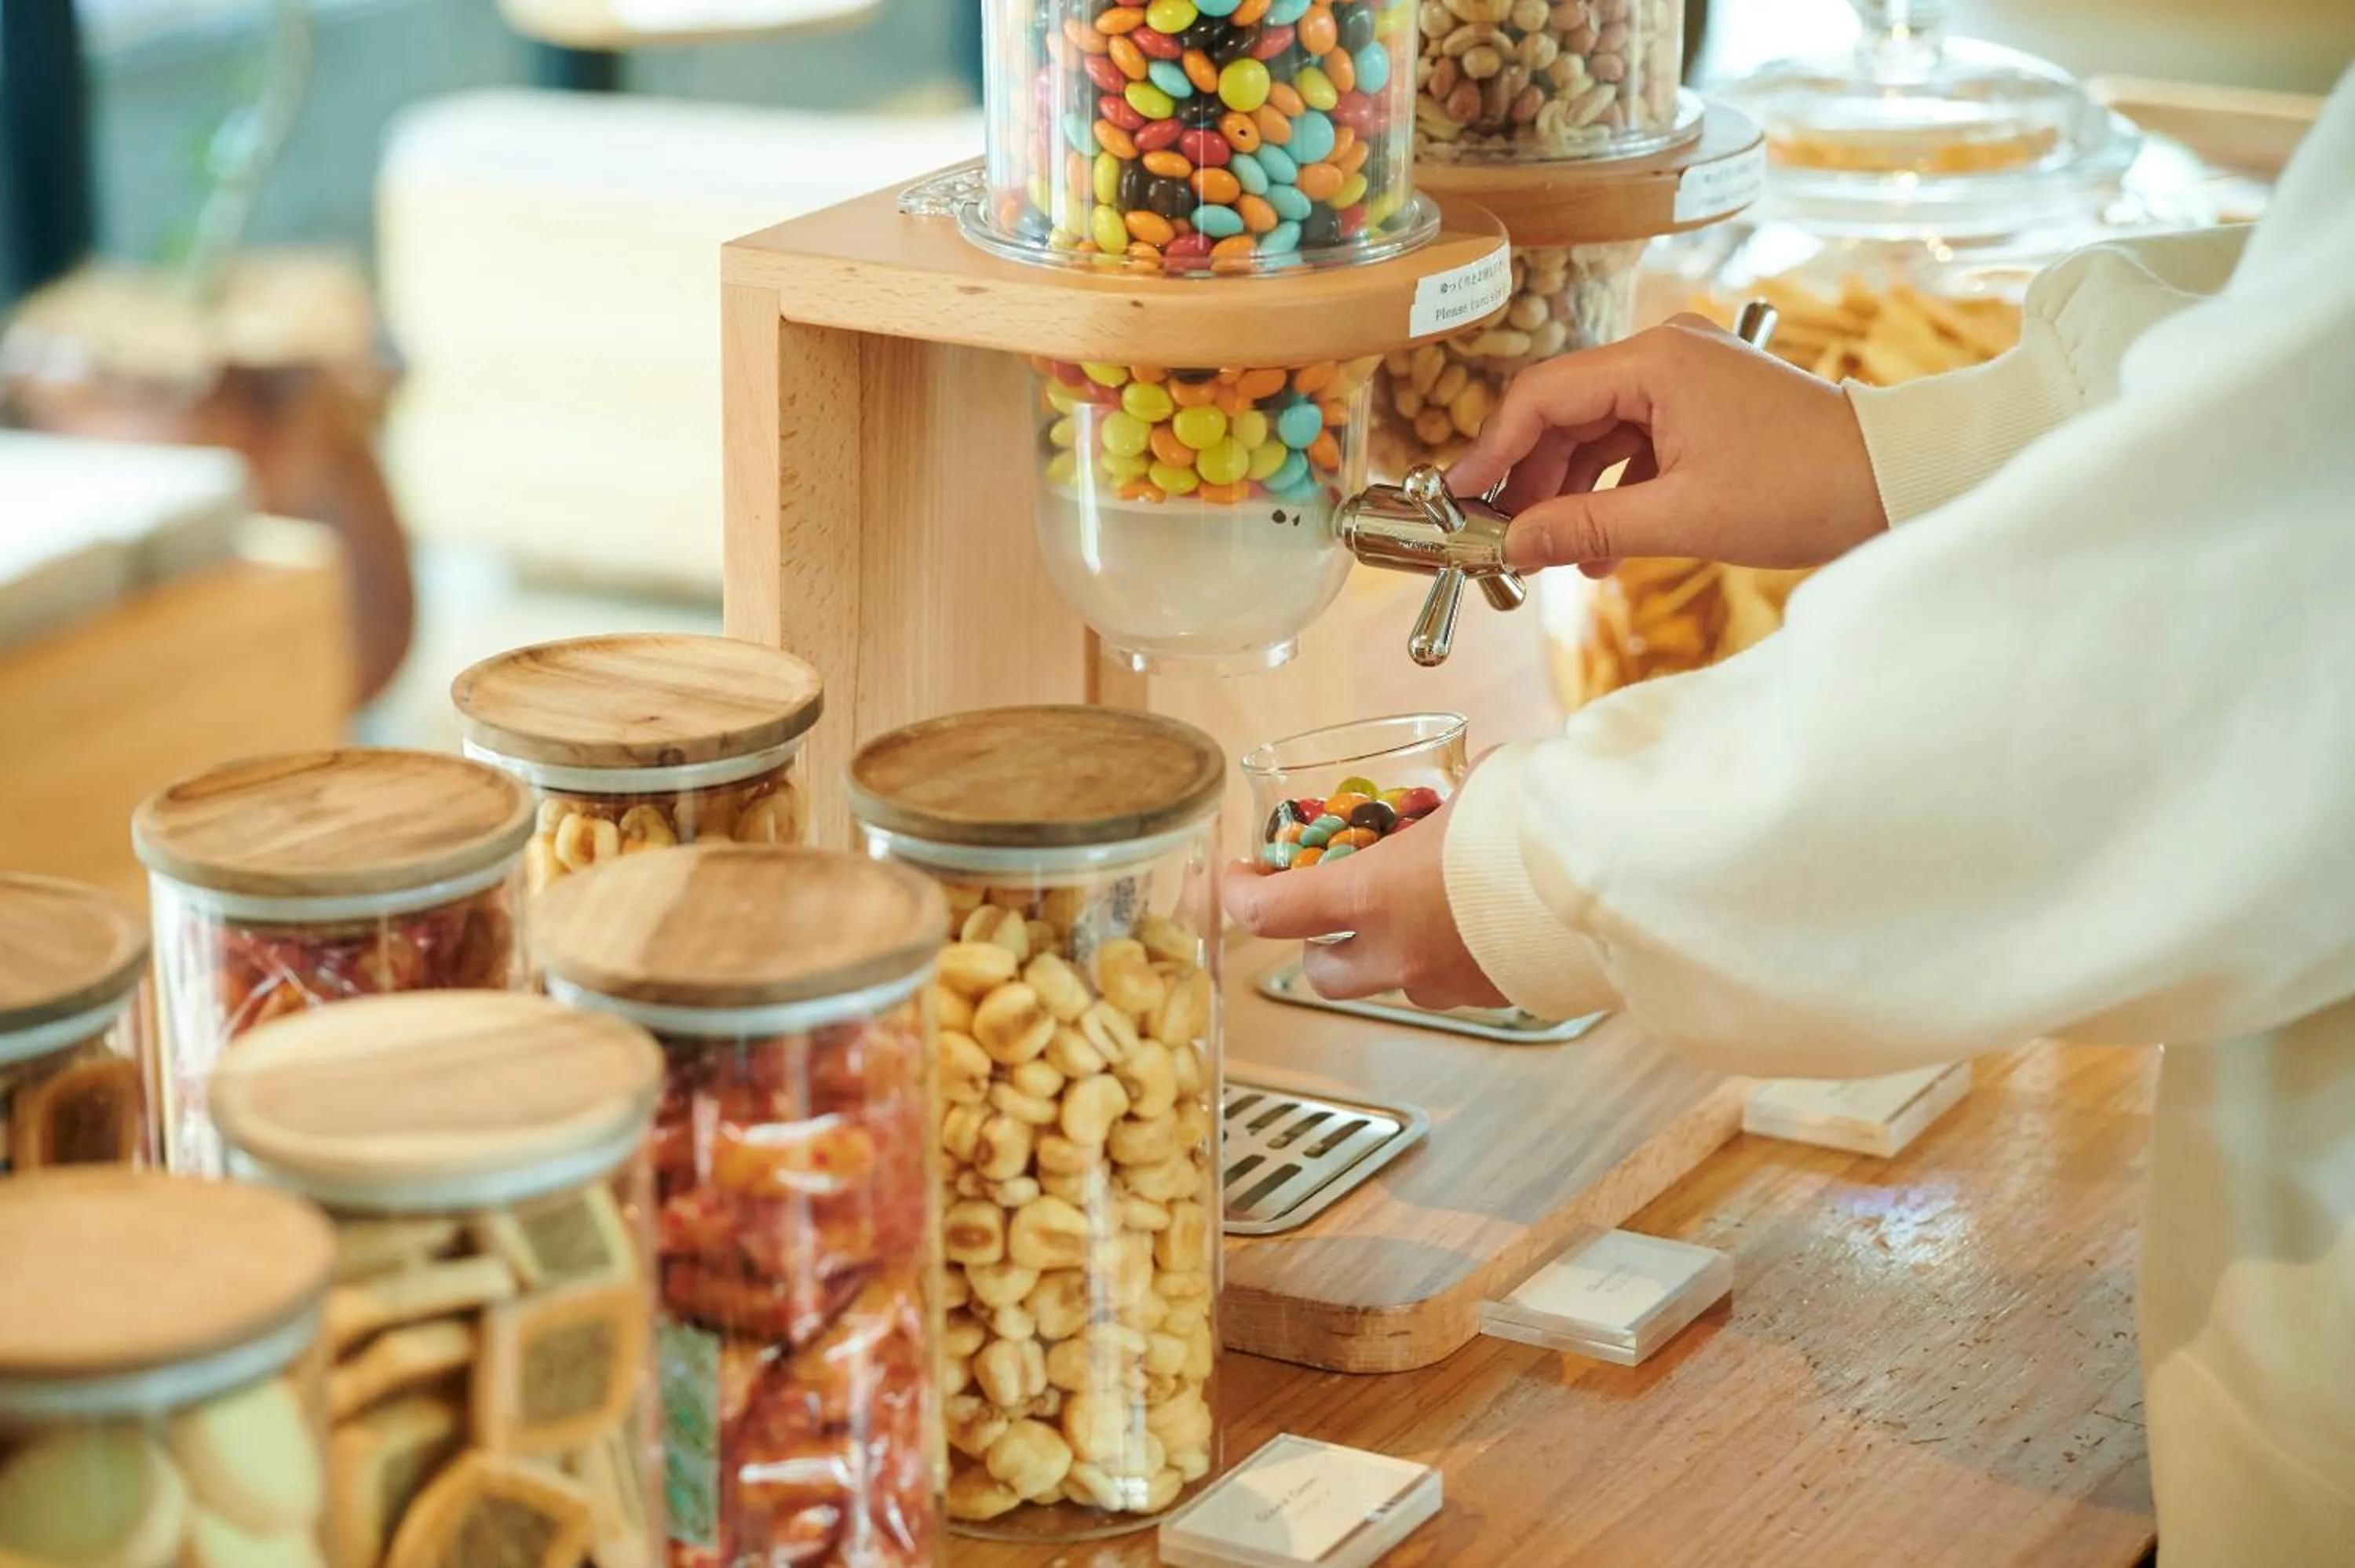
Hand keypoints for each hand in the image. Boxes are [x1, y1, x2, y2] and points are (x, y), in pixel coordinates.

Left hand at [1220, 796, 1508, 1011]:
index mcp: (1373, 898)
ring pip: (1390, 980)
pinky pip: (1450, 981)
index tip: (1241, 873)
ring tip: (1417, 900)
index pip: (1269, 913)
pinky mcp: (1493, 997)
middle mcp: (1399, 955)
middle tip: (1327, 899)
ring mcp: (1446, 985)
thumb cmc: (1536, 822)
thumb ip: (1436, 807)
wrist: (1613, 875)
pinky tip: (1474, 915)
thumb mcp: (1470, 789)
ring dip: (1388, 947)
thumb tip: (1446, 800)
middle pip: (1321, 972)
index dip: (1240, 894)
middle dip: (1317, 940)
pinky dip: (1447, 952)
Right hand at [1447, 315, 1887, 577]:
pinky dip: (1613, 492)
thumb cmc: (1804, 487)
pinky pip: (1633, 445)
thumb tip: (1514, 546)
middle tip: (1507, 542)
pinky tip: (1605, 546)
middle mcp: (1666, 354)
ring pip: (1596, 435)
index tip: (1458, 498)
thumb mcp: (1682, 517)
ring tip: (1562, 557)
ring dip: (1572, 496)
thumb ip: (1586, 526)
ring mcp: (1687, 377)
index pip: (1542, 397)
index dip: (1491, 451)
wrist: (1895, 481)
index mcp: (1656, 360)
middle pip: (1563, 415)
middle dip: (1531, 482)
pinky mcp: (1704, 406)